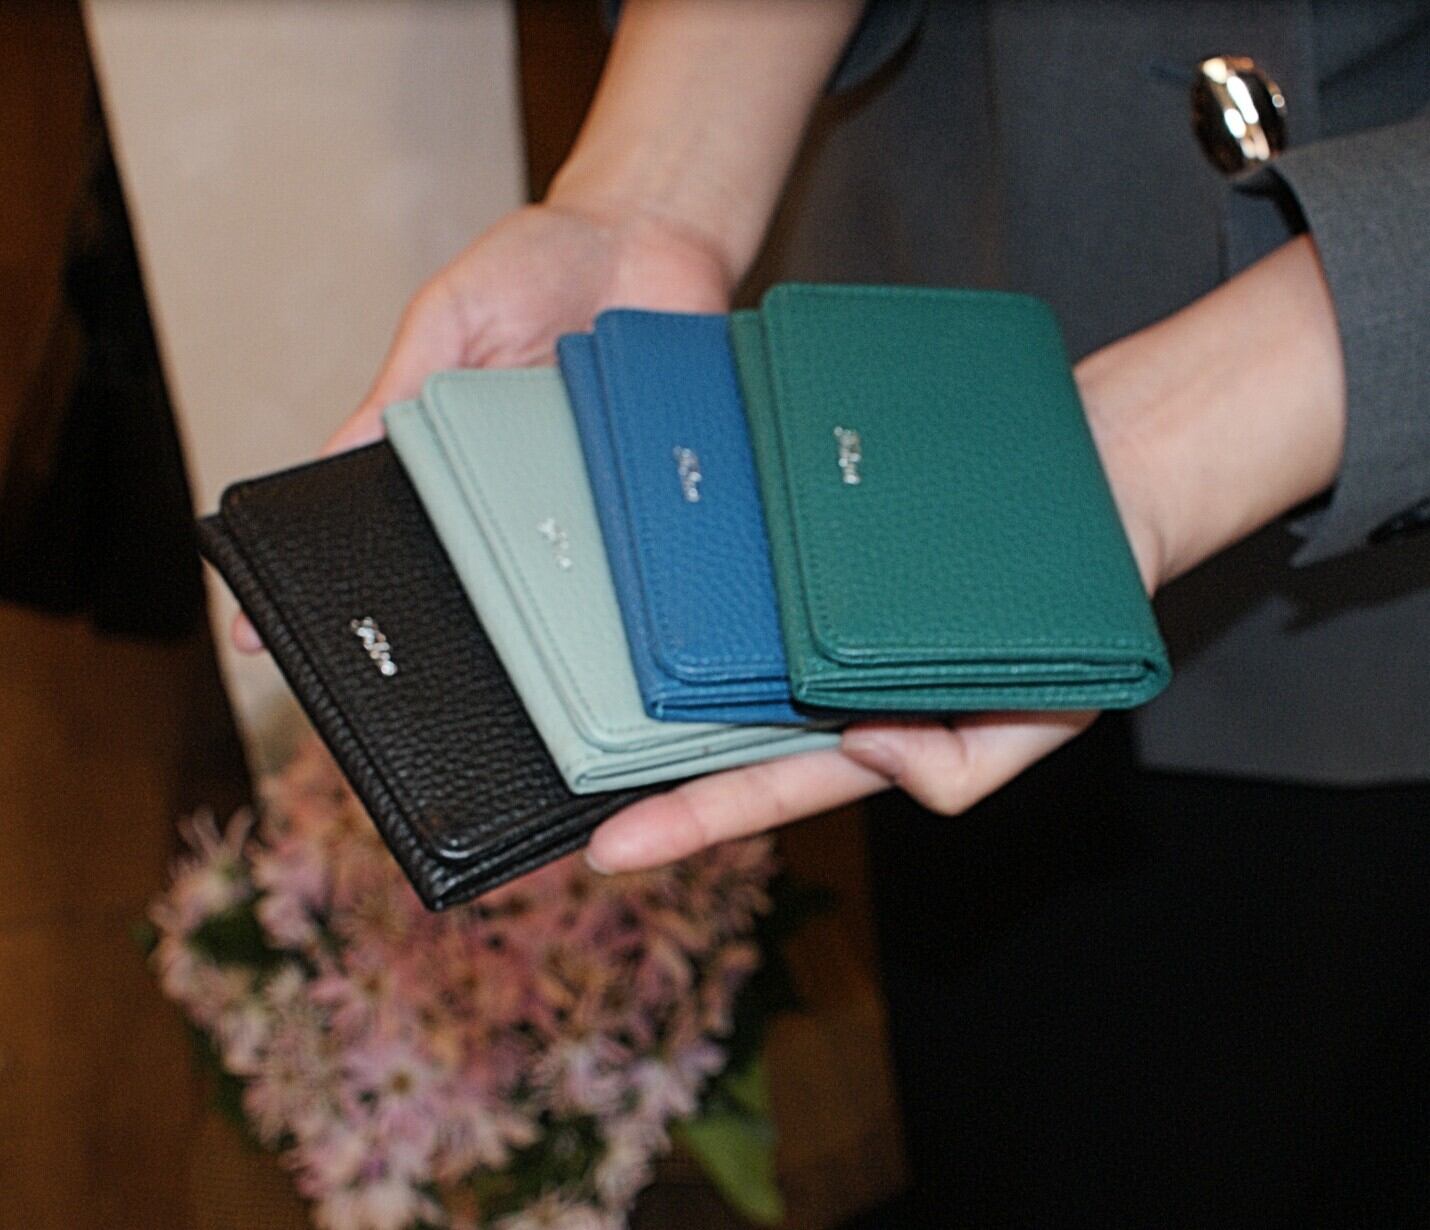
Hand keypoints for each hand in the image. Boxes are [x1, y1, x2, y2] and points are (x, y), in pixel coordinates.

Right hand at [233, 0, 860, 652]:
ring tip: (508, 661)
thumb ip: (405, 383)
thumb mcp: (452, 315)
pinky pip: (629, 543)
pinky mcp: (643, 486)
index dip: (330, 574)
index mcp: (452, 443)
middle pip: (466, 567)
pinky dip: (619, 574)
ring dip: (530, 610)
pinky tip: (604, 614)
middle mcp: (514, 480)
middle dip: (437, 619)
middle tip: (404, 668)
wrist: (652, 232)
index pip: (384, 519)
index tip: (257, 636)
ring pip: (547, 576)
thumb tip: (339, 455)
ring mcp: (579, 488)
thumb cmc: (543, 262)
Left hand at [587, 235, 1345, 872]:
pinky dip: (699, 557)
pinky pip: (744, 549)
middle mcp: (817, 667)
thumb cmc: (1074, 616)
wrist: (1102, 481)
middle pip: (710, 721)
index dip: (688, 821)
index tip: (606, 850)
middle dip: (632, 751)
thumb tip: (861, 749)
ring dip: (645, 652)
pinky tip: (639, 549)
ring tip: (563, 664)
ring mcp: (805, 598)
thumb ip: (957, 768)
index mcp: (861, 725)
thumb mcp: (1043, 720)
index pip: (761, 784)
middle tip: (544, 763)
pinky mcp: (807, 527)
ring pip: (711, 635)